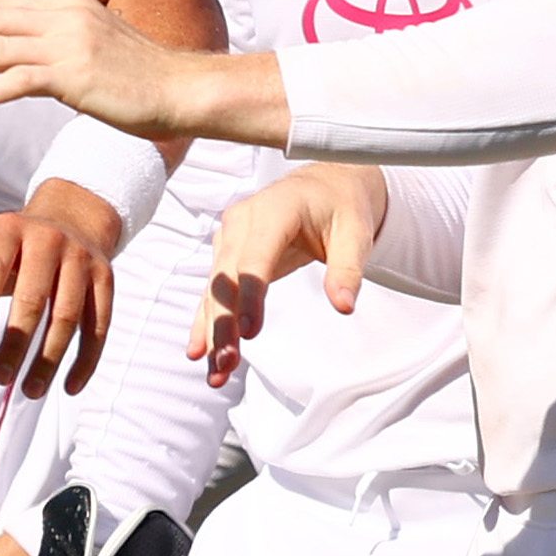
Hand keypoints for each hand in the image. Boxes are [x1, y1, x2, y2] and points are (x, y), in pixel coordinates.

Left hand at [0, 0, 277, 142]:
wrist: (183, 90)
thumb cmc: (141, 79)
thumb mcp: (95, 47)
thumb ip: (58, 45)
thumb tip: (20, 61)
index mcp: (67, 5)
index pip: (0, 8)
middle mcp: (64, 15)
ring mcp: (69, 43)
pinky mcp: (75, 74)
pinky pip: (16, 79)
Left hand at [0, 183, 118, 397]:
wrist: (72, 219)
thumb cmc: (15, 246)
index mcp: (11, 230)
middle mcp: (49, 241)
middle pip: (34, 297)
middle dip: (16, 342)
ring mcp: (82, 260)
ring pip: (68, 316)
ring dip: (49, 358)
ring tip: (30, 391)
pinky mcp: (105, 279)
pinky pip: (99, 325)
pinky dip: (86, 359)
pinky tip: (70, 386)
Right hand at [194, 163, 385, 382]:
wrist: (325, 185)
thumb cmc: (340, 206)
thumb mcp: (355, 233)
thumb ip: (348, 269)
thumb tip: (344, 306)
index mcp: (274, 209)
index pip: (255, 256)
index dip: (249, 294)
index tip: (249, 332)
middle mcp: (242, 221)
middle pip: (226, 278)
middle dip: (224, 322)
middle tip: (228, 361)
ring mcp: (230, 238)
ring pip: (215, 289)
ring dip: (213, 330)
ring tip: (217, 370)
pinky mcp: (228, 255)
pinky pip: (214, 292)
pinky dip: (207, 322)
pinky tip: (201, 352)